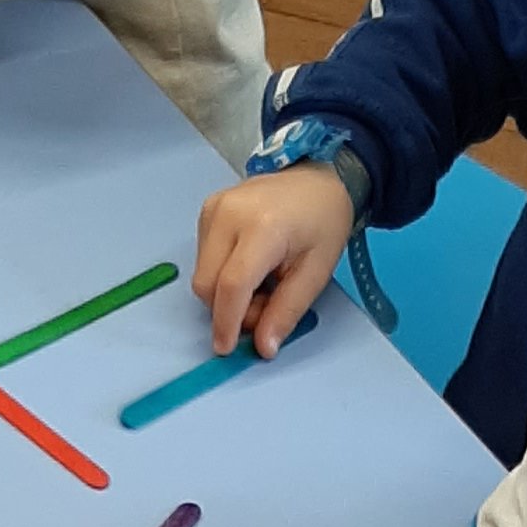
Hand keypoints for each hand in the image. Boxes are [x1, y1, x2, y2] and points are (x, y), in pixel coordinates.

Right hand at [194, 162, 353, 355]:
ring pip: (202, 274)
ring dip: (226, 294)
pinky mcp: (207, 210)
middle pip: (207, 284)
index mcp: (263, 227)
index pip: (231, 285)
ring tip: (262, 283)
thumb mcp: (316, 272)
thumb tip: (263, 347)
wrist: (318, 179)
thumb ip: (287, 311)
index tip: (227, 348)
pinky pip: (203, 258)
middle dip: (230, 309)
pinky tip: (249, 266)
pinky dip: (222, 274)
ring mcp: (213, 209)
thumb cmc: (323, 222)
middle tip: (265, 306)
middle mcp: (229, 214)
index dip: (227, 322)